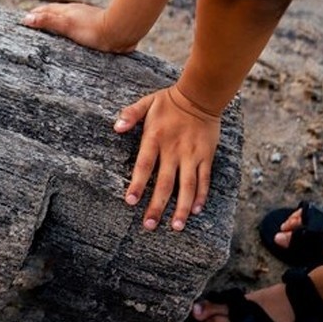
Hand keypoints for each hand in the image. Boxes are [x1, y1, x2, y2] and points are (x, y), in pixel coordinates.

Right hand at [22, 2, 136, 53]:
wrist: (120, 31)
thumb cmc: (93, 29)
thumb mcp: (66, 25)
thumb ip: (47, 21)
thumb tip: (26, 18)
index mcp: (67, 10)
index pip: (46, 10)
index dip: (35, 14)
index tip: (24, 19)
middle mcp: (76, 12)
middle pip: (56, 12)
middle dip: (44, 16)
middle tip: (34, 22)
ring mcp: (86, 18)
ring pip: (67, 18)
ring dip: (57, 22)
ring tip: (50, 29)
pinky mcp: (95, 27)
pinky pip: (76, 27)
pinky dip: (68, 29)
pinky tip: (71, 36)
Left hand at [115, 84, 220, 230]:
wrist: (202, 95)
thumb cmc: (169, 101)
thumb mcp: (146, 103)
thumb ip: (130, 115)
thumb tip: (116, 127)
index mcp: (155, 138)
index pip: (144, 165)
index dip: (137, 184)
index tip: (130, 201)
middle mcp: (174, 150)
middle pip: (165, 182)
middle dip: (157, 206)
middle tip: (149, 225)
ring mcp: (192, 155)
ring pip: (187, 186)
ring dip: (181, 207)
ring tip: (175, 226)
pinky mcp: (206, 156)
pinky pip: (204, 179)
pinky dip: (200, 195)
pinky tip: (194, 210)